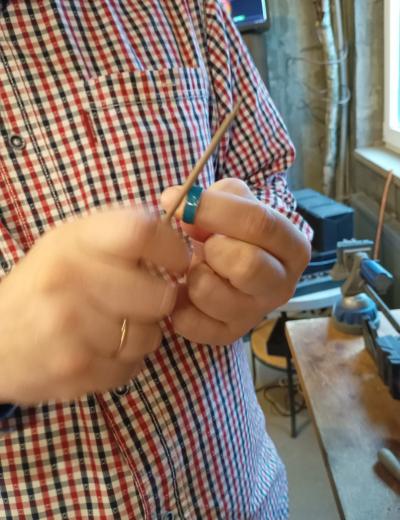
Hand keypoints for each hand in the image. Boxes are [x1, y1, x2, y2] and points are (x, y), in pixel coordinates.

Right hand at [0, 208, 188, 403]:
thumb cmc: (41, 287)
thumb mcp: (68, 245)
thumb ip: (117, 235)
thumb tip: (177, 242)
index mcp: (72, 242)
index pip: (143, 232)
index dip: (172, 248)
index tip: (178, 262)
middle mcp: (70, 280)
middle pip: (159, 294)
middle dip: (158, 300)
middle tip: (138, 301)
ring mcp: (70, 329)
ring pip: (149, 336)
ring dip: (140, 334)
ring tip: (110, 328)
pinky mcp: (74, 371)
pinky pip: (131, 368)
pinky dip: (123, 362)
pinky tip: (98, 351)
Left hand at [161, 179, 310, 344]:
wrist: (228, 267)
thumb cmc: (233, 231)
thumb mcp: (233, 202)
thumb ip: (211, 197)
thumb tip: (175, 201)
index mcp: (292, 247)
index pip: (260, 223)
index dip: (216, 210)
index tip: (183, 204)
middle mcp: (282, 286)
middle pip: (247, 266)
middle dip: (213, 249)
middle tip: (206, 245)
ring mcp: (255, 314)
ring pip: (210, 292)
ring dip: (194, 273)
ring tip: (199, 267)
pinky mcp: (227, 334)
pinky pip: (190, 321)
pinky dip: (178, 303)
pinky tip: (186, 291)